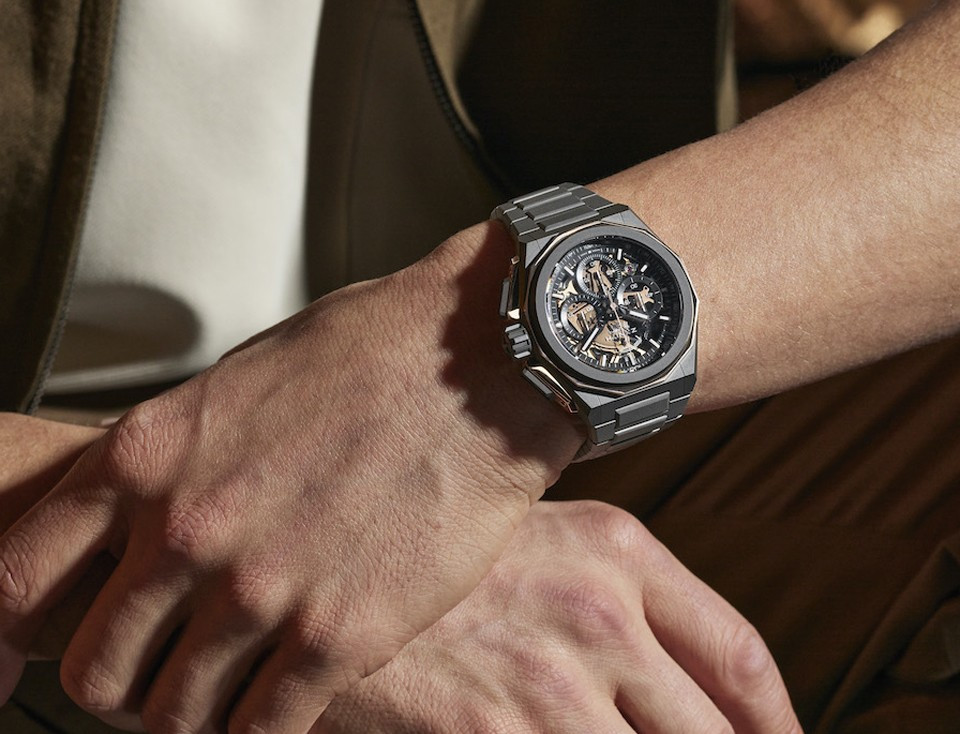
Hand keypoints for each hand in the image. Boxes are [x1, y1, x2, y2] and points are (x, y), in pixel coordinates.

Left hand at [0, 229, 582, 732]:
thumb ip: (176, 463)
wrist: (479, 363)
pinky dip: (259, 730)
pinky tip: (283, 699)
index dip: (15, 631)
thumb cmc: (371, 355)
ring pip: (172, 717)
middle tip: (157, 672)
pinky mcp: (341, 634)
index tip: (32, 651)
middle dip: (121, 682)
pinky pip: (260, 731)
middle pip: (94, 669)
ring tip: (229, 687)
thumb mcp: (238, 383)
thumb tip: (145, 520)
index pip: (19, 578)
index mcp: (147, 459)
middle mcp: (188, 531)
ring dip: (191, 714)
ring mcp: (262, 589)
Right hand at [316, 501, 801, 733]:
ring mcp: (546, 677)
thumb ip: (607, 592)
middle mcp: (598, 612)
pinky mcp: (485, 726)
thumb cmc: (423, 533)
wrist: (308, 533)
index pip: (739, 658)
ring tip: (575, 725)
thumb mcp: (528, 531)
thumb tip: (663, 675)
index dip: (776, 723)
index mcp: (618, 553)